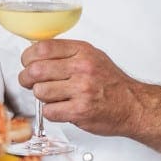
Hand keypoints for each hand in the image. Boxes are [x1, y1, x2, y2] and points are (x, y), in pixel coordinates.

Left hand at [17, 39, 142, 135]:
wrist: (133, 105)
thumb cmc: (111, 82)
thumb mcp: (92, 56)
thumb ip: (66, 53)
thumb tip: (36, 52)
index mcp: (82, 51)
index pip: (42, 48)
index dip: (28, 57)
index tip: (27, 62)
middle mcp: (82, 68)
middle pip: (36, 70)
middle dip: (26, 78)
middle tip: (28, 82)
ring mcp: (81, 90)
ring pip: (40, 91)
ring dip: (41, 96)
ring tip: (53, 96)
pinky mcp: (80, 111)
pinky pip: (49, 111)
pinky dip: (51, 112)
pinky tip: (61, 108)